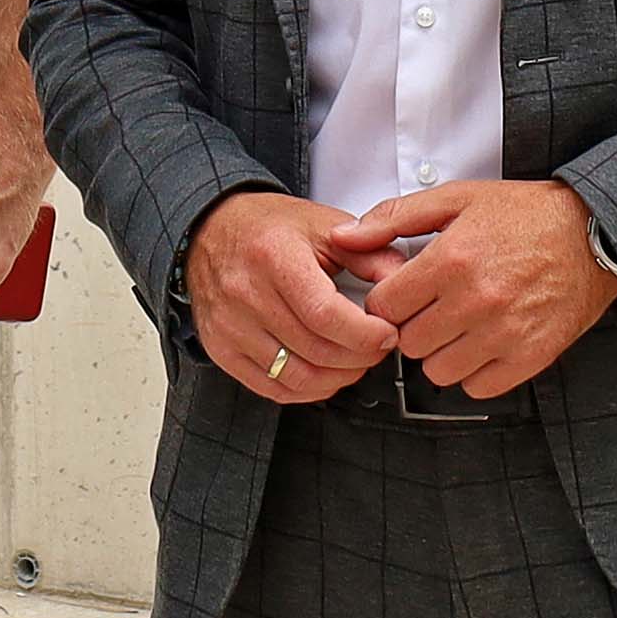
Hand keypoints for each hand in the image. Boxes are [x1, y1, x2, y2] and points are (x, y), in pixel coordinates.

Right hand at [188, 191, 391, 403]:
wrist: (213, 231)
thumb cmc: (268, 229)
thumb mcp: (325, 226)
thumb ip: (370, 254)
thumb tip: (403, 284)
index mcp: (273, 257)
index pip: (325, 315)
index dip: (365, 334)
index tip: (387, 333)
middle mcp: (246, 294)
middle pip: (316, 351)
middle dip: (361, 358)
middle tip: (378, 346)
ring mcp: (230, 327)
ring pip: (298, 377)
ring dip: (339, 378)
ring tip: (355, 360)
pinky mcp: (222, 349)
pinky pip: (273, 389)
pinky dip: (309, 390)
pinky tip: (326, 374)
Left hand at [345, 180, 616, 401]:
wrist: (594, 234)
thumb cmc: (525, 215)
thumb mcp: (457, 199)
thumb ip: (394, 218)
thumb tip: (343, 238)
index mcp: (451, 260)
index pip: (383, 307)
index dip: (387, 302)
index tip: (404, 295)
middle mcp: (475, 299)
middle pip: (407, 342)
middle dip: (412, 327)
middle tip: (432, 310)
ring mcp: (504, 332)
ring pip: (437, 371)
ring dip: (441, 353)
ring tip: (458, 326)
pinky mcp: (530, 356)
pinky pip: (477, 387)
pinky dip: (475, 371)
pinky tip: (483, 343)